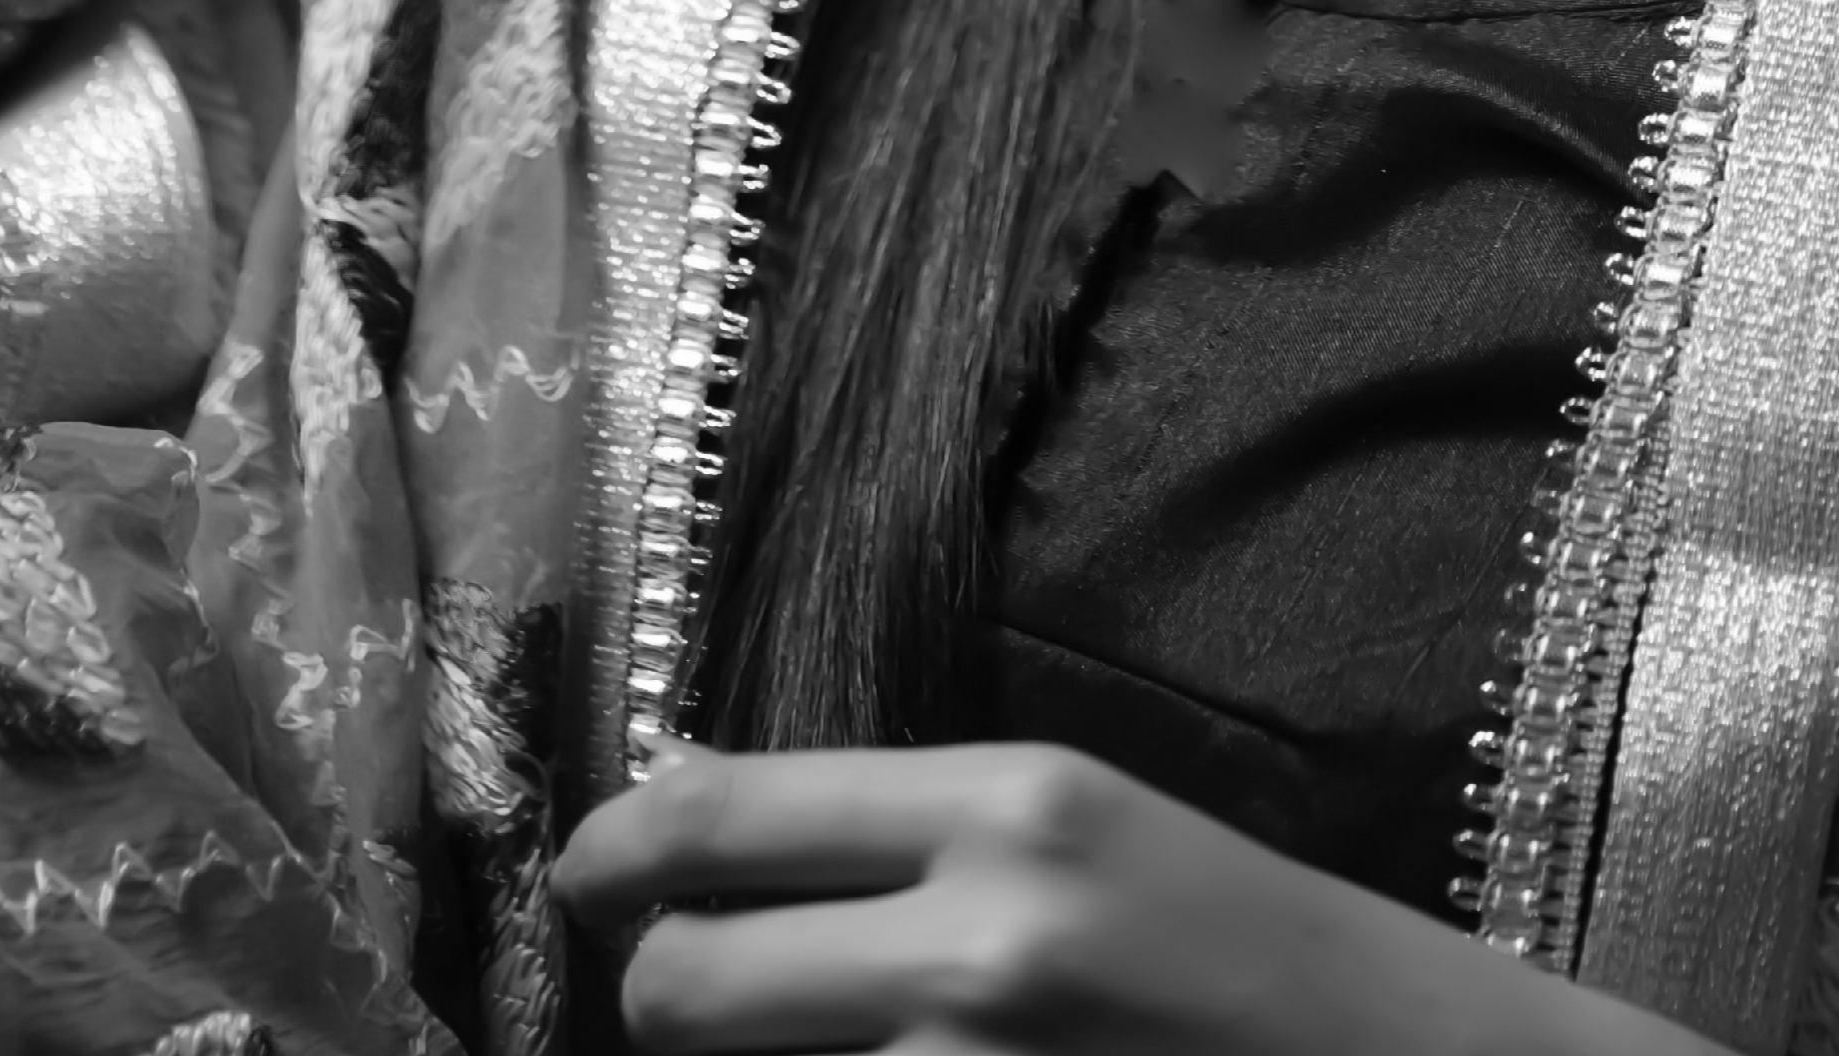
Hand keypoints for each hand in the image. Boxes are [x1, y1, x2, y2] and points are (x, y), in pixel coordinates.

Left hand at [556, 741, 1703, 1052]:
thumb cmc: (1254, 949)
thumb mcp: (1086, 832)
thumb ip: (899, 827)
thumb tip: (686, 807)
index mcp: (1012, 807)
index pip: (722, 818)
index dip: (616, 853)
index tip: (584, 875)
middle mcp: (982, 944)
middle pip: (688, 986)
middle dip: (658, 1002)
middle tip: (687, 1002)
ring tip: (816, 1050)